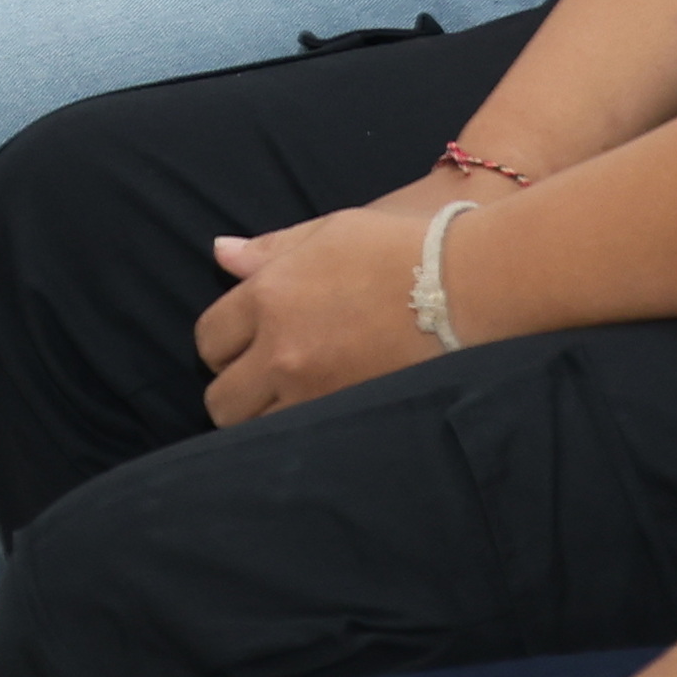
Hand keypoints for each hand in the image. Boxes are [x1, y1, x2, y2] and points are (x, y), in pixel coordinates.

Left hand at [196, 189, 465, 422]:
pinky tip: (317, 420)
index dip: (223, 344)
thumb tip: (221, 253)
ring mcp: (313, 392)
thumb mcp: (331, 231)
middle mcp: (281, 350)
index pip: (209, 338)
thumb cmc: (400, 249)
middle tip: (266, 380)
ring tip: (293, 402)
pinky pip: (296, 445)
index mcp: (271, 296)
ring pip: (251, 432)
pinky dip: (298, 438)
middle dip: (236, 390)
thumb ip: (271, 248)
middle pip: (220, 399)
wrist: (467, 287)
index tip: (246, 343)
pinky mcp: (344, 420)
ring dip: (263, 420)